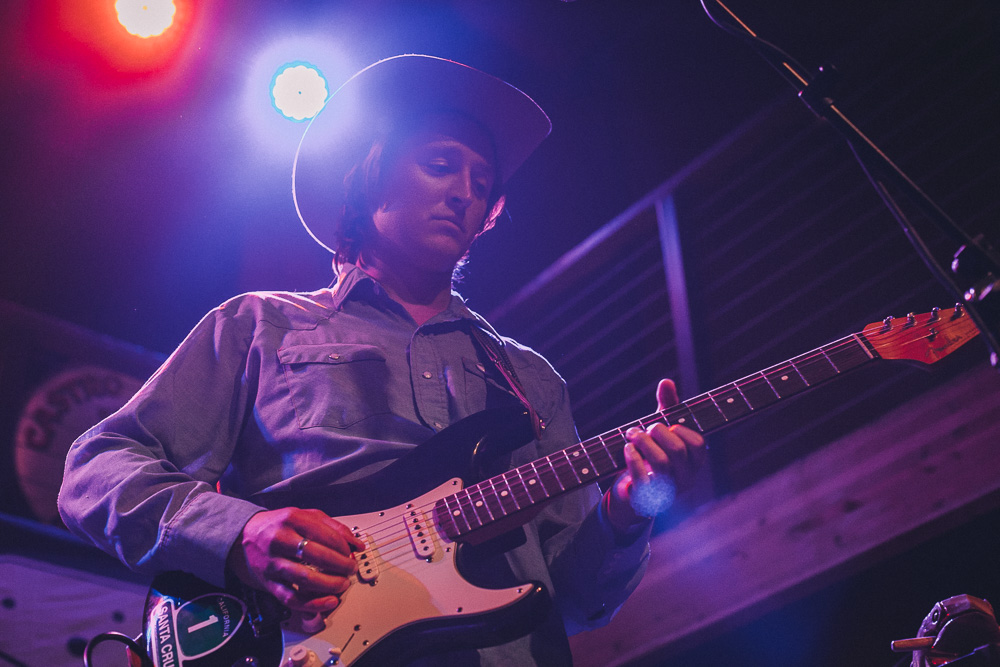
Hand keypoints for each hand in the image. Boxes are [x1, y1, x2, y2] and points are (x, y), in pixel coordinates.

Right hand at [226, 507, 364, 612]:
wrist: (245, 536)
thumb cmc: (279, 525)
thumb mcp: (305, 515)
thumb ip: (333, 526)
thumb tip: (356, 543)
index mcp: (292, 519)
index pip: (326, 535)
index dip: (344, 547)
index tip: (351, 553)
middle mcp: (280, 540)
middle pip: (317, 556)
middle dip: (341, 565)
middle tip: (350, 569)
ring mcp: (273, 563)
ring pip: (305, 578)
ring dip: (330, 584)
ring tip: (342, 584)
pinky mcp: (269, 582)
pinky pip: (292, 598)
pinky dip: (313, 603)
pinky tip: (328, 601)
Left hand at [606, 379, 706, 530]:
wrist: (632, 491)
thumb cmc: (651, 455)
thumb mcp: (661, 430)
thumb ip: (667, 407)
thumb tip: (666, 381)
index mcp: (694, 463)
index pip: (699, 444)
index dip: (682, 430)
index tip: (668, 425)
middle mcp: (685, 479)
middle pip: (677, 450)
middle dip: (657, 432)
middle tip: (644, 428)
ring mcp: (667, 492)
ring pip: (661, 463)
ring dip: (643, 442)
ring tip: (632, 434)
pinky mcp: (647, 500)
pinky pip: (642, 478)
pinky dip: (632, 458)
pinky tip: (627, 449)